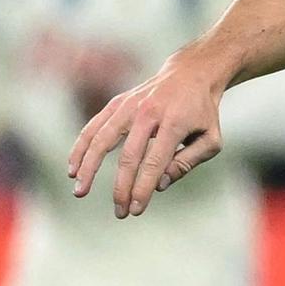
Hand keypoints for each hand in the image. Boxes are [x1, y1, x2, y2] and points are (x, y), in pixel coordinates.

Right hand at [67, 53, 225, 217]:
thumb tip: (159, 185)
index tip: (135, 210)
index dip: (143, 188)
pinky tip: (74, 168)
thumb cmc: (203, 113)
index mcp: (175, 123)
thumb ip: (187, 163)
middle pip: (128, 156)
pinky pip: (94, 126)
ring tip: (80, 191)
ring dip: (88, 167)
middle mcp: (149, 112)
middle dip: (121, 187)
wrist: (192, 74)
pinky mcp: (117, 102)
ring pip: (102, 139)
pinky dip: (81, 147)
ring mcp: (130, 105)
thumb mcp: (210, 139)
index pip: (154, 163)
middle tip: (119, 212)